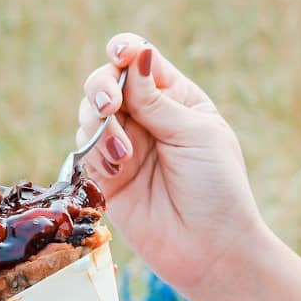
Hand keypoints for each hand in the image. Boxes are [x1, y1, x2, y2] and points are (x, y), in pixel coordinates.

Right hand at [76, 34, 264, 298]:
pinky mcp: (105, 175)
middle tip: (110, 105)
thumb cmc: (217, 188)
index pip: (140, 60)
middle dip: (101, 87)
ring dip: (99, 124)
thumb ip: (156, 99)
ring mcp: (123, 144)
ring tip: (122, 153)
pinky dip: (94, 151)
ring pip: (89, 112)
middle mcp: (146, 116)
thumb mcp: (194, 133)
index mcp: (175, 98)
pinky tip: (115, 168)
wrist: (210, 250)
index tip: (121, 55)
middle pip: (106, 81)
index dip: (124, 51)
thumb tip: (136, 55)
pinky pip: (83, 148)